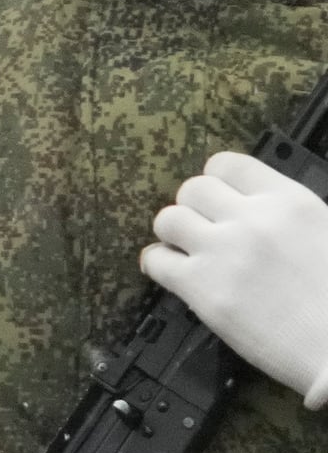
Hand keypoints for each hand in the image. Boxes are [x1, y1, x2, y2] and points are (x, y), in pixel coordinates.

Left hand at [144, 151, 327, 406]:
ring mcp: (222, 250)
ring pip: (167, 219)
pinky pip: (156, 261)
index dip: (218, 182)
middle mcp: (252, 218)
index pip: (229, 164)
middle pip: (192, 189)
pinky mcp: (201, 288)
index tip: (221, 201)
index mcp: (291, 201)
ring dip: (174, 234)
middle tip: (205, 232)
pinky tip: (174, 275)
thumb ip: (294, 221)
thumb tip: (264, 216)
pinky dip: (159, 265)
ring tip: (188, 252)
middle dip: (194, 208)